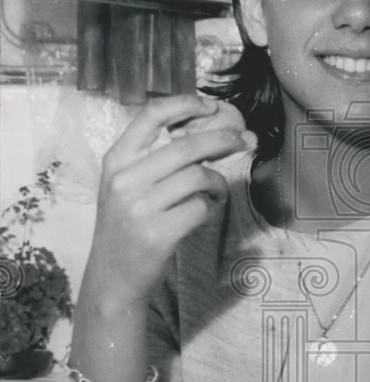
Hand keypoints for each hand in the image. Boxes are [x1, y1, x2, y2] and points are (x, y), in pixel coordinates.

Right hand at [82, 94, 254, 309]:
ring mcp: (139, 207)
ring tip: (216, 192)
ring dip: (218, 182)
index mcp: (115, 161)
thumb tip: (209, 133)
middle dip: (223, 139)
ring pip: (198, 177)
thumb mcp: (126, 186)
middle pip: (186, 146)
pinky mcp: (157, 233)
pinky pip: (200, 207)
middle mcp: (124, 180)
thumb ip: (155, 160)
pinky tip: (205, 212)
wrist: (112, 277)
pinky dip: (211, 207)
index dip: (186, 104)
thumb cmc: (127, 226)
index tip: (212, 106)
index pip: (151, 115)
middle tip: (244, 140)